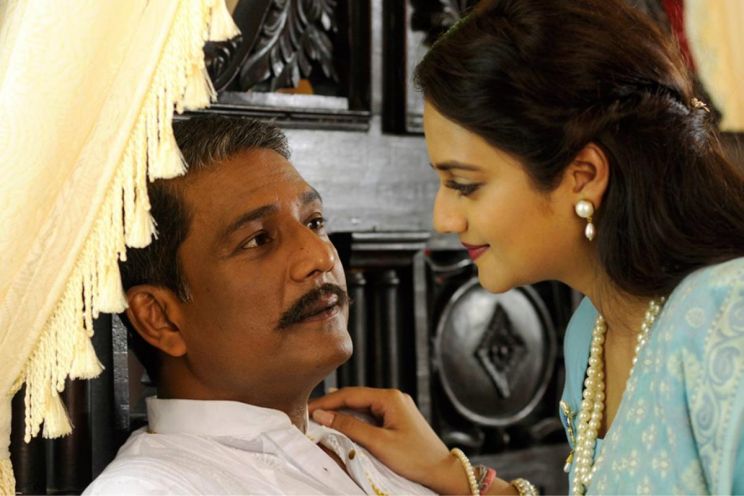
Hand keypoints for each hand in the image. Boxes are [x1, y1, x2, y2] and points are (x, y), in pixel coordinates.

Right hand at [309, 387, 515, 494]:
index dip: (326, 402)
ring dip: (342, 414)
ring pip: (361, 407)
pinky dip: (354, 421)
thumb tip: (323, 415)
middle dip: (332, 407)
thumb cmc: (415, 458)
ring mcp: (396, 408)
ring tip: (320, 421)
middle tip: (309, 416)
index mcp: (390, 397)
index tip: (307, 409)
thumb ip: (350, 427)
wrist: (443, 472)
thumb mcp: (379, 443)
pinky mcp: (397, 420)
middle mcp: (393, 397)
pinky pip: (370, 416)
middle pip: (354, 398)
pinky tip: (342, 427)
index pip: (350, 394)